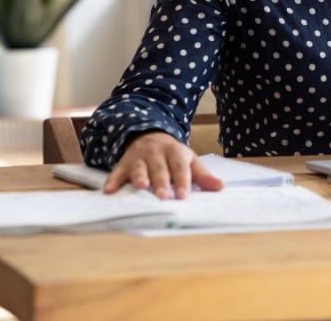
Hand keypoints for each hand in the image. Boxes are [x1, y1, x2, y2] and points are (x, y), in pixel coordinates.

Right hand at [103, 131, 224, 198]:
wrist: (149, 135)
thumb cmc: (173, 155)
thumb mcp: (189, 160)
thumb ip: (202, 176)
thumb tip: (220, 187)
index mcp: (176, 152)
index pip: (180, 167)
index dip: (182, 180)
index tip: (183, 194)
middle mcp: (156, 153)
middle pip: (159, 168)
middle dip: (161, 181)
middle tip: (163, 196)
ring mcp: (139, 157)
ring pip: (139, 167)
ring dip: (139, 177)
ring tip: (141, 187)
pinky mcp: (124, 162)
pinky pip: (117, 171)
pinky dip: (113, 180)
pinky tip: (110, 191)